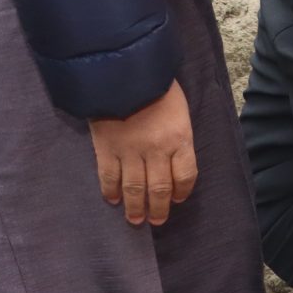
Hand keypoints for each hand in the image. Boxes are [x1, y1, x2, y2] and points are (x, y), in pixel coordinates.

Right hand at [89, 81, 196, 226]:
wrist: (124, 72)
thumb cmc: (157, 86)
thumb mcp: (179, 109)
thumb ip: (177, 135)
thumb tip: (174, 159)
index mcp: (179, 138)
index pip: (185, 175)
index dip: (182, 191)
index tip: (177, 199)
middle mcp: (156, 150)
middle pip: (159, 188)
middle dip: (158, 208)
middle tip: (156, 221)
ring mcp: (130, 151)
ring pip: (134, 188)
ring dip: (135, 207)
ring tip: (136, 220)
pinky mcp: (106, 149)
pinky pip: (109, 177)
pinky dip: (111, 191)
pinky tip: (113, 200)